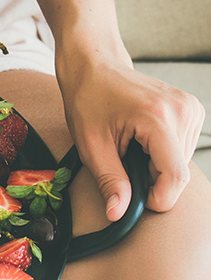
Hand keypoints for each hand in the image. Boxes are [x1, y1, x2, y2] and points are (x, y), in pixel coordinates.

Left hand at [59, 60, 204, 220]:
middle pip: (179, 172)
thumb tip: (118, 213)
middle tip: (122, 163)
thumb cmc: (87, 100)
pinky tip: (141, 140)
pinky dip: (162, 153)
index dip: (157, 198)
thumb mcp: (91, 145)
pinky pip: (182, 148)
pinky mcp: (192, 109)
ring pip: (182, 162)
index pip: (175, 176)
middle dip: (152, 180)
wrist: (94, 66)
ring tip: (130, 147)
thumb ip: (109, 181)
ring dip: (156, 166)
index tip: (136, 200)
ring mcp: (191, 108)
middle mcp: (183, 111)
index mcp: (158, 118)